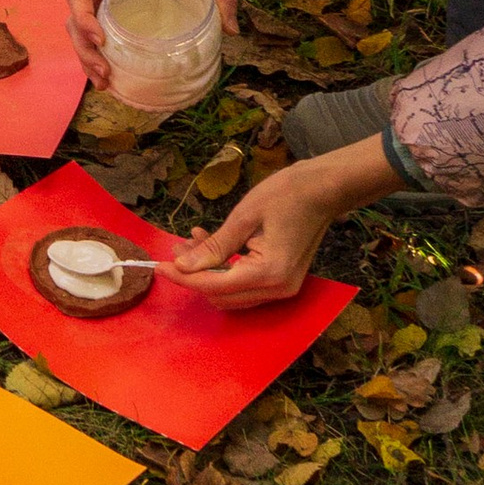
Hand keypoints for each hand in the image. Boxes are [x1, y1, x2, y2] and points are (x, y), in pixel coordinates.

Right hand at [67, 0, 236, 87]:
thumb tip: (232, 31)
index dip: (83, 20)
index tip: (102, 40)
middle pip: (74, 20)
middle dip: (84, 51)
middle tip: (105, 75)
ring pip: (80, 30)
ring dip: (86, 58)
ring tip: (105, 83)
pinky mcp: (114, 7)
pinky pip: (95, 30)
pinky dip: (96, 53)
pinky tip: (110, 74)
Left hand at [162, 141, 393, 309]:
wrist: (325, 188)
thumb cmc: (287, 194)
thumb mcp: (244, 216)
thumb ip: (214, 247)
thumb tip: (183, 267)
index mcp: (268, 273)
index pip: (213, 285)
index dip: (183, 277)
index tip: (158, 265)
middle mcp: (277, 290)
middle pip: (221, 296)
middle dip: (194, 275)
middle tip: (176, 248)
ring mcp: (283, 289)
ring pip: (231, 293)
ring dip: (208, 273)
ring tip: (192, 242)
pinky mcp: (283, 281)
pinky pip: (245, 285)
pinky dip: (225, 270)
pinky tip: (212, 244)